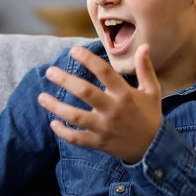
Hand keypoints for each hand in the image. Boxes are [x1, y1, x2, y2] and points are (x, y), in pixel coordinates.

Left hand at [38, 44, 162, 164]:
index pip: (104, 72)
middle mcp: (113, 110)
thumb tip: (144, 46)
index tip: (74, 51)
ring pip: (76, 117)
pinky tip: (52, 123)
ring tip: (41, 97)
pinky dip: (63, 132)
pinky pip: (77, 138)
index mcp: (125, 94)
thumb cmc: (150, 116)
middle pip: (85, 92)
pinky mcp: (99, 143)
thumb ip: (145, 68)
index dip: (88, 59)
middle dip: (65, 81)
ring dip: (56, 107)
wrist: (154, 149)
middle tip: (50, 72)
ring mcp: (104, 128)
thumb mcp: (152, 91)